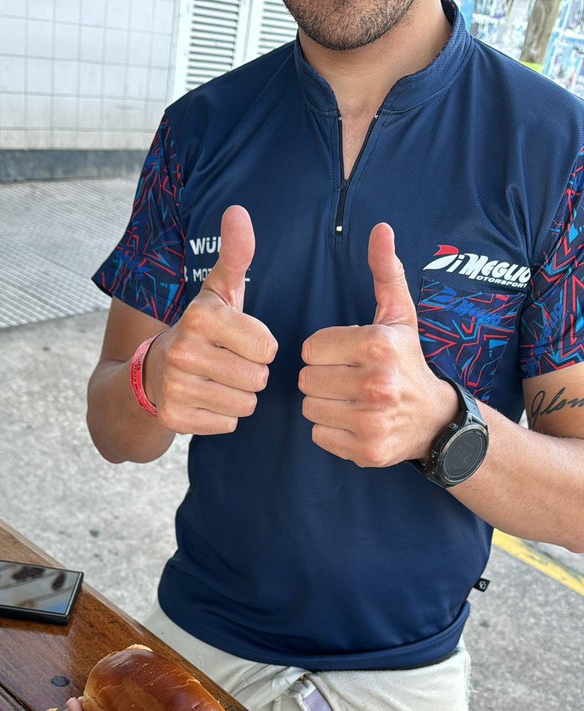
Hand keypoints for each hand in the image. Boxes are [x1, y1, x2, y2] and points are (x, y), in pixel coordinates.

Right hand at [144, 206, 276, 433]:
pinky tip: (205, 400)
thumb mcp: (219, 292)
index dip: (261, 347)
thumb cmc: (201, 331)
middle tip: (227, 364)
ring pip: (245, 404)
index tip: (241, 341)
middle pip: (258, 379)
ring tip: (217, 381)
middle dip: (250, 374)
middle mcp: (184, 351)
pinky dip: (222, 417)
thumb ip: (236, 255)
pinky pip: (227, 425)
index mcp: (201, 317)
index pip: (267, 348)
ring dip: (239, 396)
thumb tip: (238, 211)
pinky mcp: (174, 418)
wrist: (152, 373)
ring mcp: (176, 387)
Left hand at [299, 223, 457, 466]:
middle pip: (306, 379)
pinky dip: (331, 430)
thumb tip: (381, 229)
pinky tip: (353, 421)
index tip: (345, 356)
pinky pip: (319, 435)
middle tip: (346, 380)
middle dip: (321, 378)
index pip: (309, 348)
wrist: (435, 420)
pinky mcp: (366, 450)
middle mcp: (376, 383)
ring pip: (310, 408)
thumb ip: (385, 272)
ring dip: (323, 404)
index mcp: (378, 345)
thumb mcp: (400, 316)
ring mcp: (372, 420)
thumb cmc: (408, 363)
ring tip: (349, 400)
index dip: (323, 352)